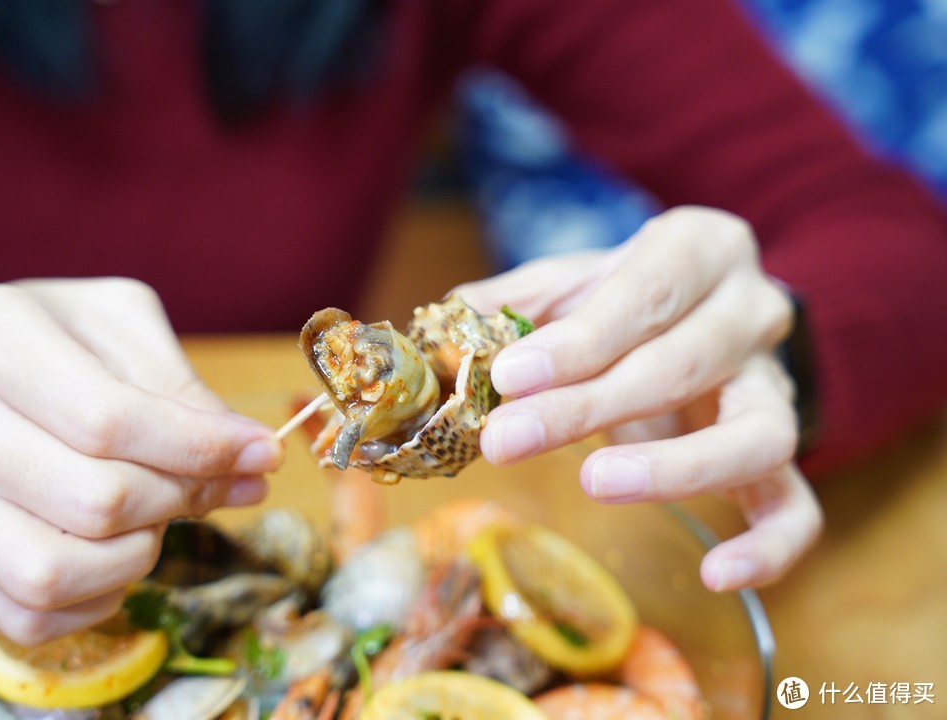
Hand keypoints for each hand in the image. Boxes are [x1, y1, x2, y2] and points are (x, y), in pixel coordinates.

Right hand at [0, 278, 282, 642]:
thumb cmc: (66, 344)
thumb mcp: (127, 331)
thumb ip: (186, 392)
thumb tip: (253, 464)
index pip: (108, 418)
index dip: (200, 447)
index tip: (263, 454)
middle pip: (92, 499)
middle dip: (178, 498)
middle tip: (209, 483)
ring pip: (53, 572)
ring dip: (136, 556)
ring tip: (158, 518)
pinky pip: (30, 615)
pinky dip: (97, 600)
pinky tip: (120, 555)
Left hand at [456, 206, 821, 590]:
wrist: (701, 310)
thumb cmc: (623, 298)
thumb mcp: (569, 282)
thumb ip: (512, 304)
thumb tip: (445, 337)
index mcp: (702, 249)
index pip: (645, 294)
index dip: (579, 340)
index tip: (511, 376)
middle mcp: (753, 312)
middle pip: (684, 364)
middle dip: (590, 406)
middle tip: (508, 439)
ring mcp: (776, 387)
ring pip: (756, 435)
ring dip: (674, 469)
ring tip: (595, 483)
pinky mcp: (783, 456)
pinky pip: (799, 506)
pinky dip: (770, 546)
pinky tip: (718, 576)